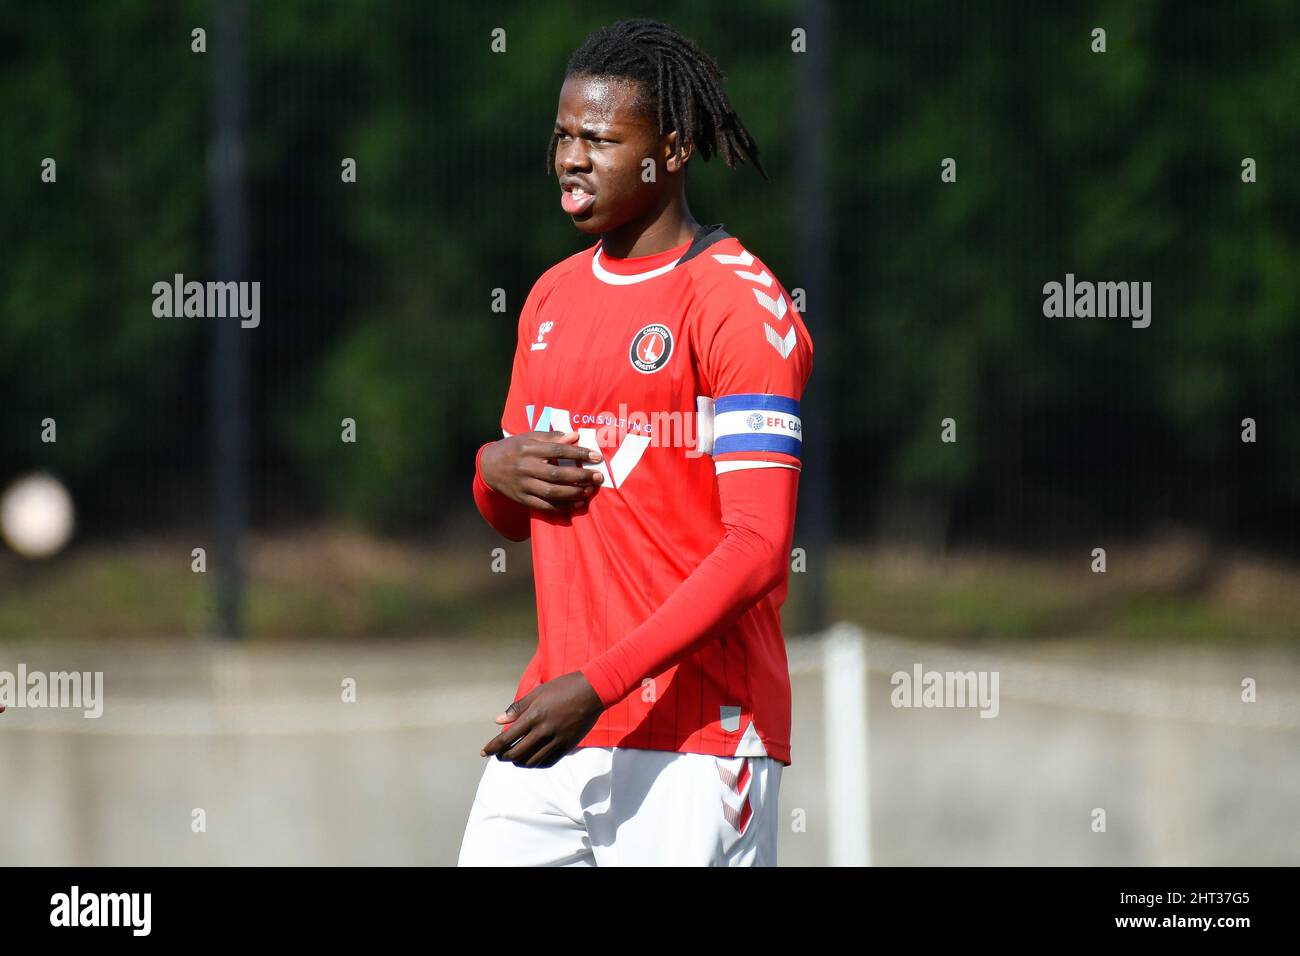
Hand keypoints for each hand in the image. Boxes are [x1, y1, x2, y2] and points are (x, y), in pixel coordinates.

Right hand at [480, 431, 603, 512]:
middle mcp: (525, 467)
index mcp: (528, 448)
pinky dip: (562, 507)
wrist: (488, 466)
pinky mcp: (522, 499)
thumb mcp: (529, 437)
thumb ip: (552, 437)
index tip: (596, 457)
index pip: (558, 451)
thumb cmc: (514, 448)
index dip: (579, 454)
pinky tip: (577, 504)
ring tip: (589, 490)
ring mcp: (523, 485)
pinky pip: (544, 506)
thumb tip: (575, 436)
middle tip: (598, 477)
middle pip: (556, 474)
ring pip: (551, 492)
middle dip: (580, 476)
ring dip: (573, 493)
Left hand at [480, 672, 604, 767]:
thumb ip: (517, 708)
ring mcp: (556, 740)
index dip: (492, 748)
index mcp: (534, 715)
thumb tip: (498, 721)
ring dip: (518, 762)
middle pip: (516, 753)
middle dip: (503, 757)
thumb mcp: (538, 693)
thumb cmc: (563, 688)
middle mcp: (543, 730)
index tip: (484, 752)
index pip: (506, 738)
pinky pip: (548, 761)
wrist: (593, 691)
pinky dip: (536, 763)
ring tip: (514, 758)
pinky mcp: (567, 745)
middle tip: (498, 755)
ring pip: (531, 761)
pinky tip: (531, 760)